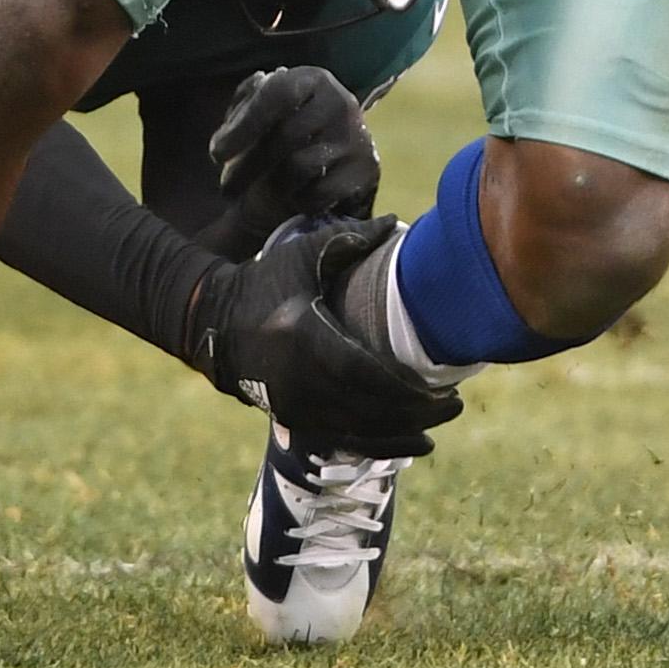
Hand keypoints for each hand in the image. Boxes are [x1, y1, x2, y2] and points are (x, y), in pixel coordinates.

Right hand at [181, 217, 458, 453]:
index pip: (364, 372)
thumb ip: (350, 239)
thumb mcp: (302, 254)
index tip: (441, 382)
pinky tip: (415, 442)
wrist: (215, 322)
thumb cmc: (265, 281)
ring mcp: (297, 405)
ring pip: (362, 430)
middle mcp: (301, 380)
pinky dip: (383, 444)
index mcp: (304, 337)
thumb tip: (397, 223)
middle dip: (417, 410)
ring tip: (441, 419)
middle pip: (370, 407)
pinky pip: (347, 440)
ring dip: (406, 430)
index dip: (405, 385)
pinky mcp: (297, 419)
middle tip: (454, 402)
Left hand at [213, 68, 380, 246]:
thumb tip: (239, 116)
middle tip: (225, 188)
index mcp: (311, 79)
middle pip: (285, 136)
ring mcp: (357, 136)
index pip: (277, 94)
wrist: (325, 166)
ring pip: (300, 168)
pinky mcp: (368, 170)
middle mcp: (340, 101)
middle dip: (246, 167)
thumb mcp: (258, 111)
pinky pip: (320, 193)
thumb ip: (244, 106)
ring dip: (270, 186)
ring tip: (257, 192)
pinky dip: (299, 200)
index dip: (244, 125)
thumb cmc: (280, 132)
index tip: (215, 154)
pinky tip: (291, 199)